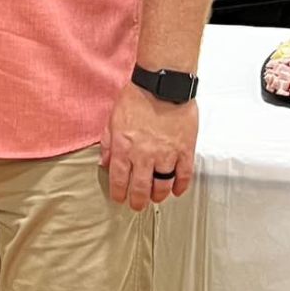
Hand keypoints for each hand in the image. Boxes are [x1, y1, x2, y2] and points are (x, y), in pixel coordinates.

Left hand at [100, 80, 197, 210]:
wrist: (163, 84)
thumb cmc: (136, 97)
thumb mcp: (113, 119)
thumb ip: (108, 143)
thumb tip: (104, 163)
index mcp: (124, 147)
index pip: (119, 179)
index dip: (119, 193)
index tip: (120, 199)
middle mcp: (145, 155)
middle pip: (141, 188)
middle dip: (138, 201)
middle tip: (137, 205)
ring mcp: (167, 154)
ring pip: (163, 185)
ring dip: (158, 195)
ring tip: (155, 198)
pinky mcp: (185, 150)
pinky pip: (184, 175)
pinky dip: (180, 186)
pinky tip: (176, 190)